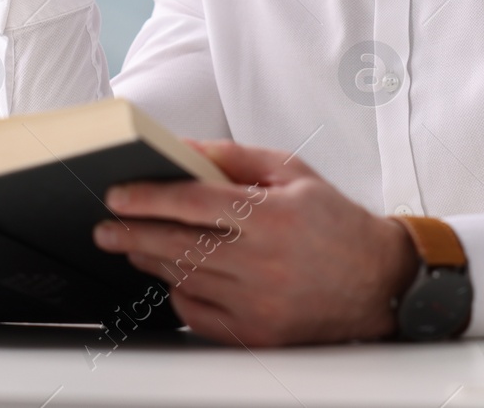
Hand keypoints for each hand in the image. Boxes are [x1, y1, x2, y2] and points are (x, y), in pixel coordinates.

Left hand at [93, 140, 417, 345]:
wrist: (379, 282)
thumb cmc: (333, 221)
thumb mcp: (292, 172)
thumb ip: (235, 157)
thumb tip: (184, 148)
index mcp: (271, 217)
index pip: (193, 203)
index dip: (149, 198)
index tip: (117, 196)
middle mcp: (262, 263)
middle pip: (177, 246)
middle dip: (132, 234)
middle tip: (104, 228)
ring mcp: (258, 304)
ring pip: (183, 281)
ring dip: (150, 262)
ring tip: (132, 246)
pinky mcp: (257, 334)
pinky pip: (199, 315)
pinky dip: (178, 294)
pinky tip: (170, 278)